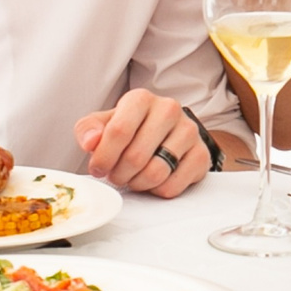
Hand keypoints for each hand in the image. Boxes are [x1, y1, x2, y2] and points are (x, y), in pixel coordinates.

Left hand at [74, 90, 209, 197]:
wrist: (166, 132)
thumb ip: (89, 129)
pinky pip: (173, 186)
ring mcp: (189, 131)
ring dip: (137, 184)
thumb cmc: (131, 129)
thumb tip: (90, 143)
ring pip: (156, 173)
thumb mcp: (103, 123)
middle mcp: (169, 110)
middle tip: (116, 175)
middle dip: (119, 174)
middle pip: (136, 156)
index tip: (98, 168)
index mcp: (141, 99)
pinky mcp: (201, 154)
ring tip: (133, 178)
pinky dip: (157, 190)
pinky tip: (153, 181)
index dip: (103, 157)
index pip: (119, 131)